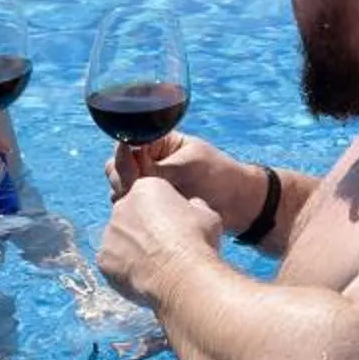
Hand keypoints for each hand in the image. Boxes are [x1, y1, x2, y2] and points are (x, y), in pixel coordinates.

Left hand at [98, 175, 223, 302]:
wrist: (182, 275)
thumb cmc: (197, 241)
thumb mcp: (207, 214)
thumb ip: (194, 206)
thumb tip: (192, 206)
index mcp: (145, 188)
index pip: (150, 195)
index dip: (163, 212)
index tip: (175, 227)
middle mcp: (121, 206)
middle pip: (131, 216)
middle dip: (144, 230)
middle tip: (164, 248)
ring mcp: (109, 233)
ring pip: (120, 240)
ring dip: (133, 250)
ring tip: (156, 266)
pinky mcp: (103, 259)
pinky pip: (112, 263)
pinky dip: (124, 270)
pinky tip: (144, 278)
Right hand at [106, 129, 240, 205]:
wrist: (240, 207)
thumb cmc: (219, 178)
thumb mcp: (186, 168)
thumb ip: (154, 168)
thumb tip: (122, 169)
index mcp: (159, 143)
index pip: (127, 145)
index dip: (123, 159)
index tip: (129, 173)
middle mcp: (150, 162)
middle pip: (118, 168)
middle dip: (122, 179)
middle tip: (136, 190)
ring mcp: (150, 185)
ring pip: (121, 189)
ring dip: (126, 196)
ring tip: (146, 205)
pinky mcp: (153, 207)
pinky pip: (131, 207)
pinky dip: (132, 211)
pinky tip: (145, 216)